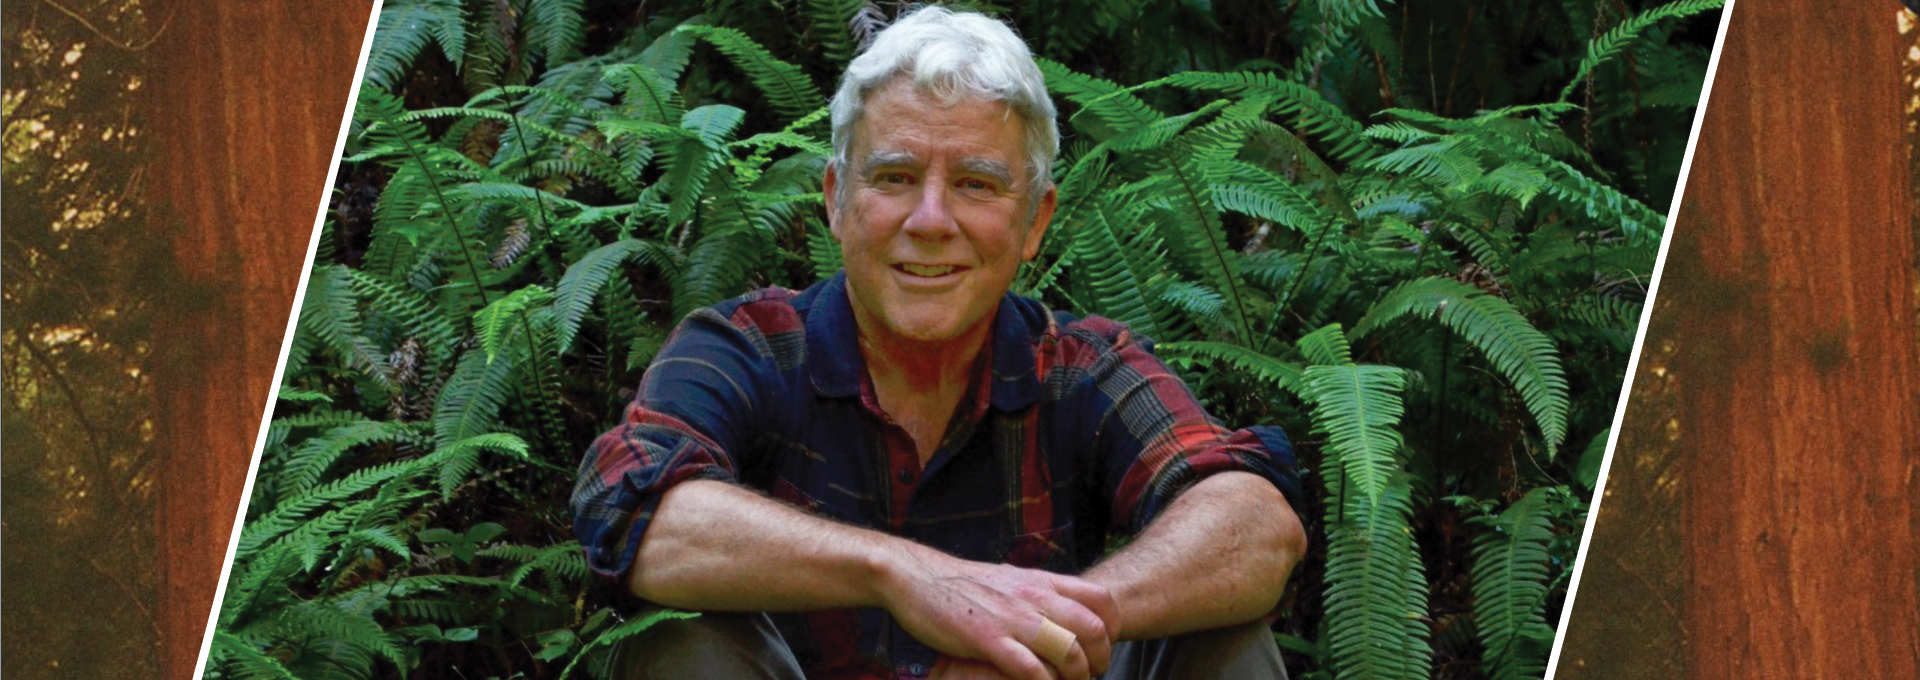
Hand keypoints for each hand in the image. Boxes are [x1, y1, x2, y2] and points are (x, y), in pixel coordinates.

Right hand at [877, 542, 1118, 679]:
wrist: (916, 576)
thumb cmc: (961, 583)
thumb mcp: (1009, 579)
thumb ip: (1038, 592)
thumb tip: (1062, 606)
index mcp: (1041, 580)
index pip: (1101, 598)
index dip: (1113, 627)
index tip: (1104, 646)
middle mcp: (1034, 596)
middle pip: (1094, 628)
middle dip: (1101, 659)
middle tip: (1092, 675)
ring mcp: (1012, 619)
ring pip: (1069, 650)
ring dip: (1077, 676)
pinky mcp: (988, 640)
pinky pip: (1031, 670)